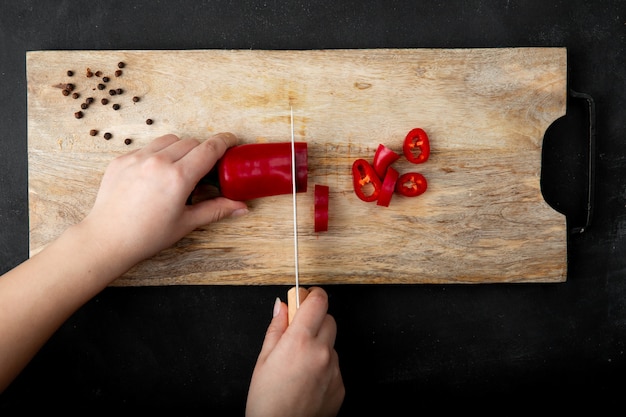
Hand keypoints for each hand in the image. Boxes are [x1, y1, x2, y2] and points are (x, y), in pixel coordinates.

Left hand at [81, 133, 247, 268]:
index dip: (225, 141)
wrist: (107, 239)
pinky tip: (156, 175)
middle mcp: (158, 162)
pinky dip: (157, 155)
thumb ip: (216, 210)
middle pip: (191, 142)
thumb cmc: (146, 235)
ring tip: (179, 170)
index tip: (231, 140)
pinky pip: (147, 147)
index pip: (209, 148)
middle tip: (204, 170)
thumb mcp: (186, 223)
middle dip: (202, 152)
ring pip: (169, 140)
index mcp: (178, 177)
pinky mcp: (122, 160)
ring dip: (180, 149)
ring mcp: (137, 158)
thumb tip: (241, 208)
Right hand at [246, 287, 344, 416]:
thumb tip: (281, 306)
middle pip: (328, 319)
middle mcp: (322, 352)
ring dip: (319, 345)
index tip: (305, 296)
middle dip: (315, 320)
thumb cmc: (266, 402)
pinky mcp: (340, 386)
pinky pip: (334, 366)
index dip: (312, 294)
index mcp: (300, 341)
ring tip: (298, 365)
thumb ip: (276, 328)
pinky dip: (323, 367)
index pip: (318, 301)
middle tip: (297, 333)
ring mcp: (334, 370)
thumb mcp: (263, 359)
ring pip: (331, 344)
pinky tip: (307, 381)